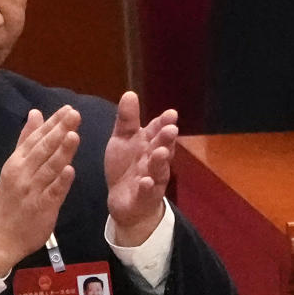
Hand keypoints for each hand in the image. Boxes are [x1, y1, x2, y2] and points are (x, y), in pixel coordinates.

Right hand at [0, 106, 80, 274]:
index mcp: (17, 161)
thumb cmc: (11, 196)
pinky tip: (70, 169)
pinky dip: (61, 181)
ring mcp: (32, 191)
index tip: (68, 109)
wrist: (1, 234)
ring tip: (74, 135)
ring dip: (61, 152)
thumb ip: (27, 139)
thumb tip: (36, 112)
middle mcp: (23, 173)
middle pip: (43, 149)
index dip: (53, 123)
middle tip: (74, 115)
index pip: (36, 138)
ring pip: (49, 168)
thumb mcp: (15, 165)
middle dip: (59, 131)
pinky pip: (52, 193)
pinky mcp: (42, 208)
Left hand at [105, 92, 177, 246]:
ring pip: (158, 170)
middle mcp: (154, 160)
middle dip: (166, 139)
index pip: (158, 131)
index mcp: (149, 144)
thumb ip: (127, 120)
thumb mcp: (123, 140)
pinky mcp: (144, 197)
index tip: (171, 113)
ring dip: (160, 161)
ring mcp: (152, 179)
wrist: (125, 201)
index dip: (163, 123)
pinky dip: (147, 187)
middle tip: (171, 129)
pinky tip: (145, 181)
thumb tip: (130, 93)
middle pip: (162, 148)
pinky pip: (147, 192)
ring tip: (160, 152)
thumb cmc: (127, 166)